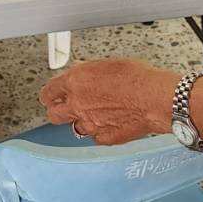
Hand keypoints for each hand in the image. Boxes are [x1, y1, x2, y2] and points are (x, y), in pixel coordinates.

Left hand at [40, 58, 179, 145]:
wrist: (154, 98)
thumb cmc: (137, 78)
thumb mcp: (109, 64)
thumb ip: (88, 70)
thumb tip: (80, 70)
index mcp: (75, 82)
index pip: (49, 91)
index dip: (48, 94)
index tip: (49, 96)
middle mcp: (78, 105)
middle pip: (54, 115)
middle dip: (57, 111)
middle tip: (64, 108)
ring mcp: (90, 124)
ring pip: (75, 127)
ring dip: (81, 121)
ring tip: (96, 114)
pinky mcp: (103, 138)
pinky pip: (95, 136)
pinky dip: (99, 131)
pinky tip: (110, 123)